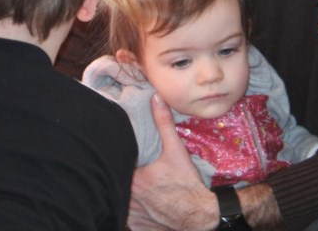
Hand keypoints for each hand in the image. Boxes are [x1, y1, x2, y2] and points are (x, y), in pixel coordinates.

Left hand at [127, 94, 217, 230]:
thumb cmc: (187, 183)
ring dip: (127, 194)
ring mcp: (132, 215)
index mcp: (133, 177)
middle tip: (136, 171)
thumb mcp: (176, 150)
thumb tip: (155, 99)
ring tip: (141, 188)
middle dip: (122, 176)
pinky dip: (135, 212)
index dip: (120, 159)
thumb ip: (163, 123)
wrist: (200, 216)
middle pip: (118, 182)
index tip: (126, 155)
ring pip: (122, 201)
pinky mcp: (138, 227)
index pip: (117, 164)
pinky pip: (130, 218)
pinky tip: (145, 206)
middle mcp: (128, 198)